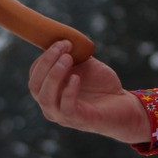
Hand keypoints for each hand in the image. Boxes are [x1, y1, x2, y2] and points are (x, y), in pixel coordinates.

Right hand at [28, 41, 149, 144]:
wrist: (123, 103)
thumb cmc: (101, 84)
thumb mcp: (85, 64)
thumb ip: (73, 54)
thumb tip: (63, 37)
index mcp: (50, 90)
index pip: (35, 75)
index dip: (45, 57)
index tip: (63, 41)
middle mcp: (51, 105)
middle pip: (35, 86)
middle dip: (46, 63)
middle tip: (63, 46)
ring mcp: (63, 115)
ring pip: (46, 98)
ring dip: (54, 75)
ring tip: (68, 58)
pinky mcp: (79, 120)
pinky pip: (66, 109)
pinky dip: (69, 91)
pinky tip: (76, 78)